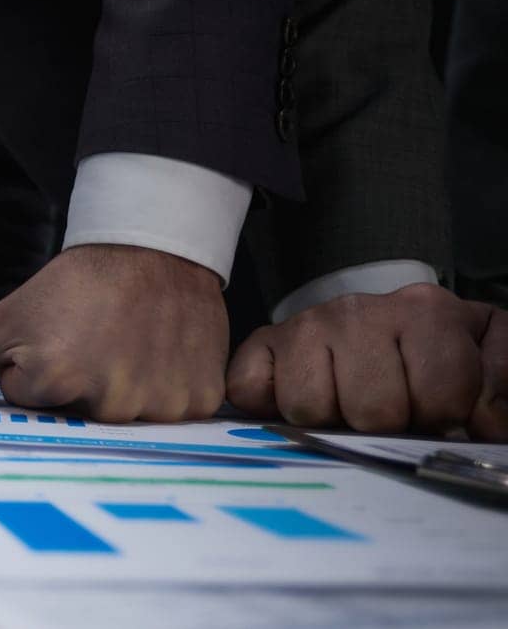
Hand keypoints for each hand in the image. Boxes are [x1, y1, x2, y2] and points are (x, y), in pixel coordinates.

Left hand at [0, 244, 228, 422]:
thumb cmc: (70, 286)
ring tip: (124, 346)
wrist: (152, 248)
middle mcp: (109, 402)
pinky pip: (170, 418)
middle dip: (74, 386)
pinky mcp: (198, 404)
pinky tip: (156, 356)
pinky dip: (162, 392)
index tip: (55, 338)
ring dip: (118, 391)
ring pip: (121, 421)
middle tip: (91, 341)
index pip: (28, 402)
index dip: (34, 370)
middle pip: (74, 417)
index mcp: (54, 380)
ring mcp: (159, 406)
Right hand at [227, 283, 507, 439]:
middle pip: (373, 410)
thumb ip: (503, 381)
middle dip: (385, 424)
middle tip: (387, 409)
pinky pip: (251, 392)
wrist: (373, 323)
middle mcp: (357, 310)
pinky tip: (294, 397)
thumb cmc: (430, 349)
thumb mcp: (486, 351)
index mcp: (424, 310)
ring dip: (331, 419)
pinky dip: (268, 406)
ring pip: (311, 409)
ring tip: (345, 403)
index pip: (441, 393)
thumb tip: (486, 423)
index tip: (437, 410)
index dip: (442, 416)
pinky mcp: (260, 346)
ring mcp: (303, 326)